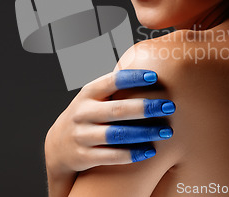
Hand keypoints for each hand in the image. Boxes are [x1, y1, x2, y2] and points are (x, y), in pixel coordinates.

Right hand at [44, 69, 174, 175]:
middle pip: (118, 110)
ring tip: (166, 131)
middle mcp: (83, 113)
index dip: (132, 78)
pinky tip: (150, 151)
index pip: (111, 81)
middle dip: (145, 107)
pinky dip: (132, 154)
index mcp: (88, 93)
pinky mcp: (84, 157)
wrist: (58, 146)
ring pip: (117, 134)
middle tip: (170, 106)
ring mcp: (82, 135)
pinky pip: (111, 156)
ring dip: (144, 133)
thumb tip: (151, 71)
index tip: (154, 77)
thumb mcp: (94, 97)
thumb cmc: (88, 115)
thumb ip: (115, 87)